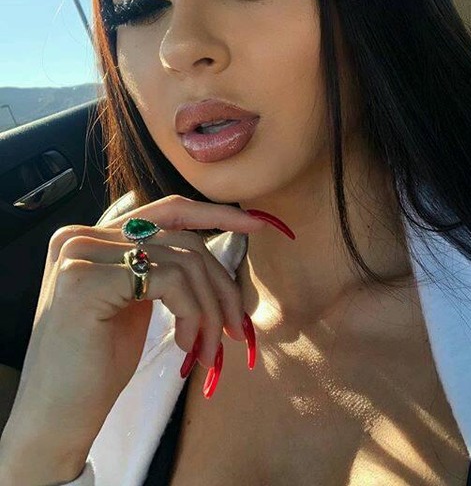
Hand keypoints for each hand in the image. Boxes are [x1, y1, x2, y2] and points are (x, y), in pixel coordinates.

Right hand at [0, 195, 265, 467]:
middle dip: (220, 283)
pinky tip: (183, 345)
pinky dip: (192, 313)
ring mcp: (81, 254)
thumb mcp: (135, 304)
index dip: (215, 214)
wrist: (58, 416)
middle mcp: (82, 235)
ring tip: (207, 346)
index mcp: (95, 237)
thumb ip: (161, 269)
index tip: (254, 225)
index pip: (168, 211)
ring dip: (209, 308)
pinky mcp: (87, 279)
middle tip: (235, 326)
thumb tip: (214, 258)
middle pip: (183, 239)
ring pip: (183, 260)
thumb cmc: (98, 365)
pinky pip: (171, 281)